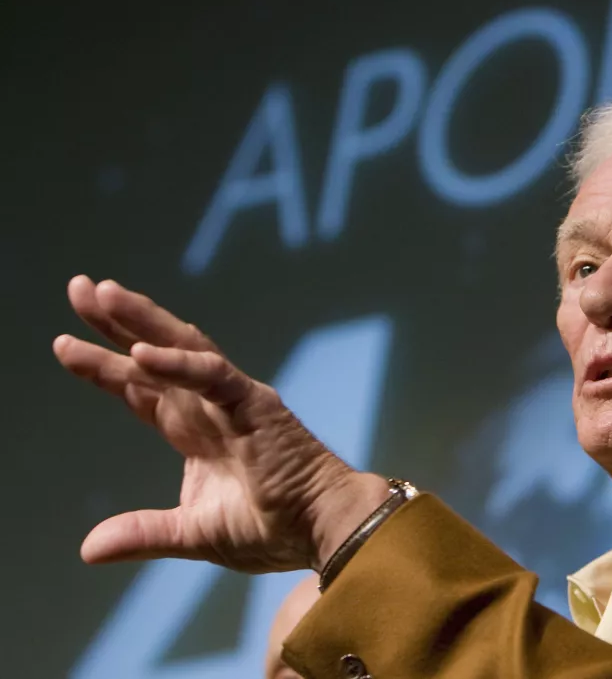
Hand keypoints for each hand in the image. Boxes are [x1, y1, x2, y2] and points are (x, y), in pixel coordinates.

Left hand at [53, 276, 389, 572]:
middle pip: (155, 355)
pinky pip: (212, 375)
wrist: (322, 530)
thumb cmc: (272, 529)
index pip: (144, 389)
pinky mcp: (254, 404)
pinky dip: (178, 362)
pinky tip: (141, 350)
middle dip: (115, 323)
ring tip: (104, 293)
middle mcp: (210, 406)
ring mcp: (233, 400)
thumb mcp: (194, 534)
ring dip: (142, 321)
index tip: (64, 343)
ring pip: (182, 348)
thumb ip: (143, 533)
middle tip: (79, 287)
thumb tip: (86, 550)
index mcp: (196, 432)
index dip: (105, 366)